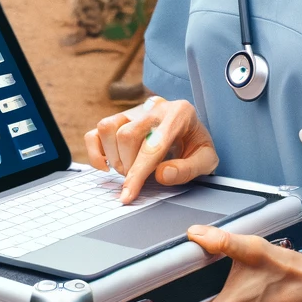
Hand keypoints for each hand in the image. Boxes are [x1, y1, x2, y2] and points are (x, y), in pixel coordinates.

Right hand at [84, 95, 217, 202]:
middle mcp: (153, 106)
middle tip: (139, 179)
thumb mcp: (207, 159)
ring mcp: (133, 111)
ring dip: (113, 157)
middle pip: (126, 134)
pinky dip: (95, 153)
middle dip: (128, 165)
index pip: (153, 143)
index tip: (128, 194)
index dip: (139, 172)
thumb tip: (162, 175)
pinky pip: (94, 132)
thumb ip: (189, 168)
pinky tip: (108, 165)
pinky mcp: (118, 118)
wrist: (191, 129)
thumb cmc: (196, 145)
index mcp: (179, 113)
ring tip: (128, 169)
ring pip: (107, 128)